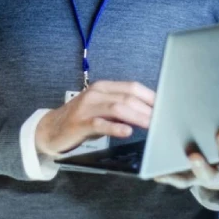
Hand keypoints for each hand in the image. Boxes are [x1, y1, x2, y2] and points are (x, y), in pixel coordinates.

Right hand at [35, 80, 154, 157]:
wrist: (51, 129)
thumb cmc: (82, 120)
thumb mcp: (102, 109)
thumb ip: (122, 107)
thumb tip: (150, 112)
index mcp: (104, 87)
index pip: (133, 87)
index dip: (151, 96)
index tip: (167, 106)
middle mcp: (96, 93)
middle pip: (128, 97)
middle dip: (148, 109)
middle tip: (163, 119)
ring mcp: (87, 107)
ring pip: (117, 108)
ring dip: (137, 116)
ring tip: (152, 125)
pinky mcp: (80, 123)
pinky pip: (101, 123)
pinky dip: (116, 127)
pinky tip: (127, 131)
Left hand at [153, 131, 218, 191]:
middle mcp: (215, 175)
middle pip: (207, 172)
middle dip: (200, 164)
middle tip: (192, 153)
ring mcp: (199, 177)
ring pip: (187, 177)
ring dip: (178, 171)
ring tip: (163, 163)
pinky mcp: (186, 177)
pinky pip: (173, 178)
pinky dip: (163, 176)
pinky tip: (153, 171)